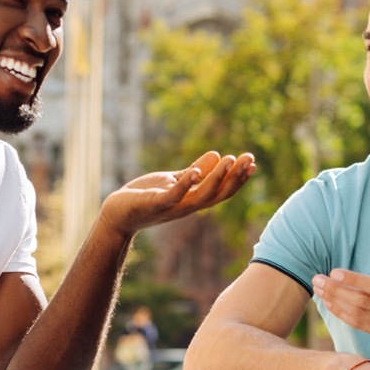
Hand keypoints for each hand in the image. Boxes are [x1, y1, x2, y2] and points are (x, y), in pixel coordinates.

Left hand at [97, 151, 255, 236]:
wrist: (117, 213)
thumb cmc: (145, 197)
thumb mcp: (174, 180)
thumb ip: (195, 171)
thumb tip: (216, 155)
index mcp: (193, 200)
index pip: (222, 190)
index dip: (238, 178)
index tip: (252, 163)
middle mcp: (187, 206)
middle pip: (218, 194)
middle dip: (235, 177)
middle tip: (248, 159)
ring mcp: (172, 206)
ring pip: (201, 195)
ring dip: (216, 178)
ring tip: (228, 160)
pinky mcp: (155, 204)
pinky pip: (173, 196)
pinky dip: (185, 185)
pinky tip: (194, 172)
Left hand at [312, 237, 369, 358]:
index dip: (353, 280)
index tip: (335, 273)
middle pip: (360, 301)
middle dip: (336, 290)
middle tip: (317, 279)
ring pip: (356, 314)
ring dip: (335, 303)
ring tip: (318, 291)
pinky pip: (360, 326)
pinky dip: (343, 316)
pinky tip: (331, 306)